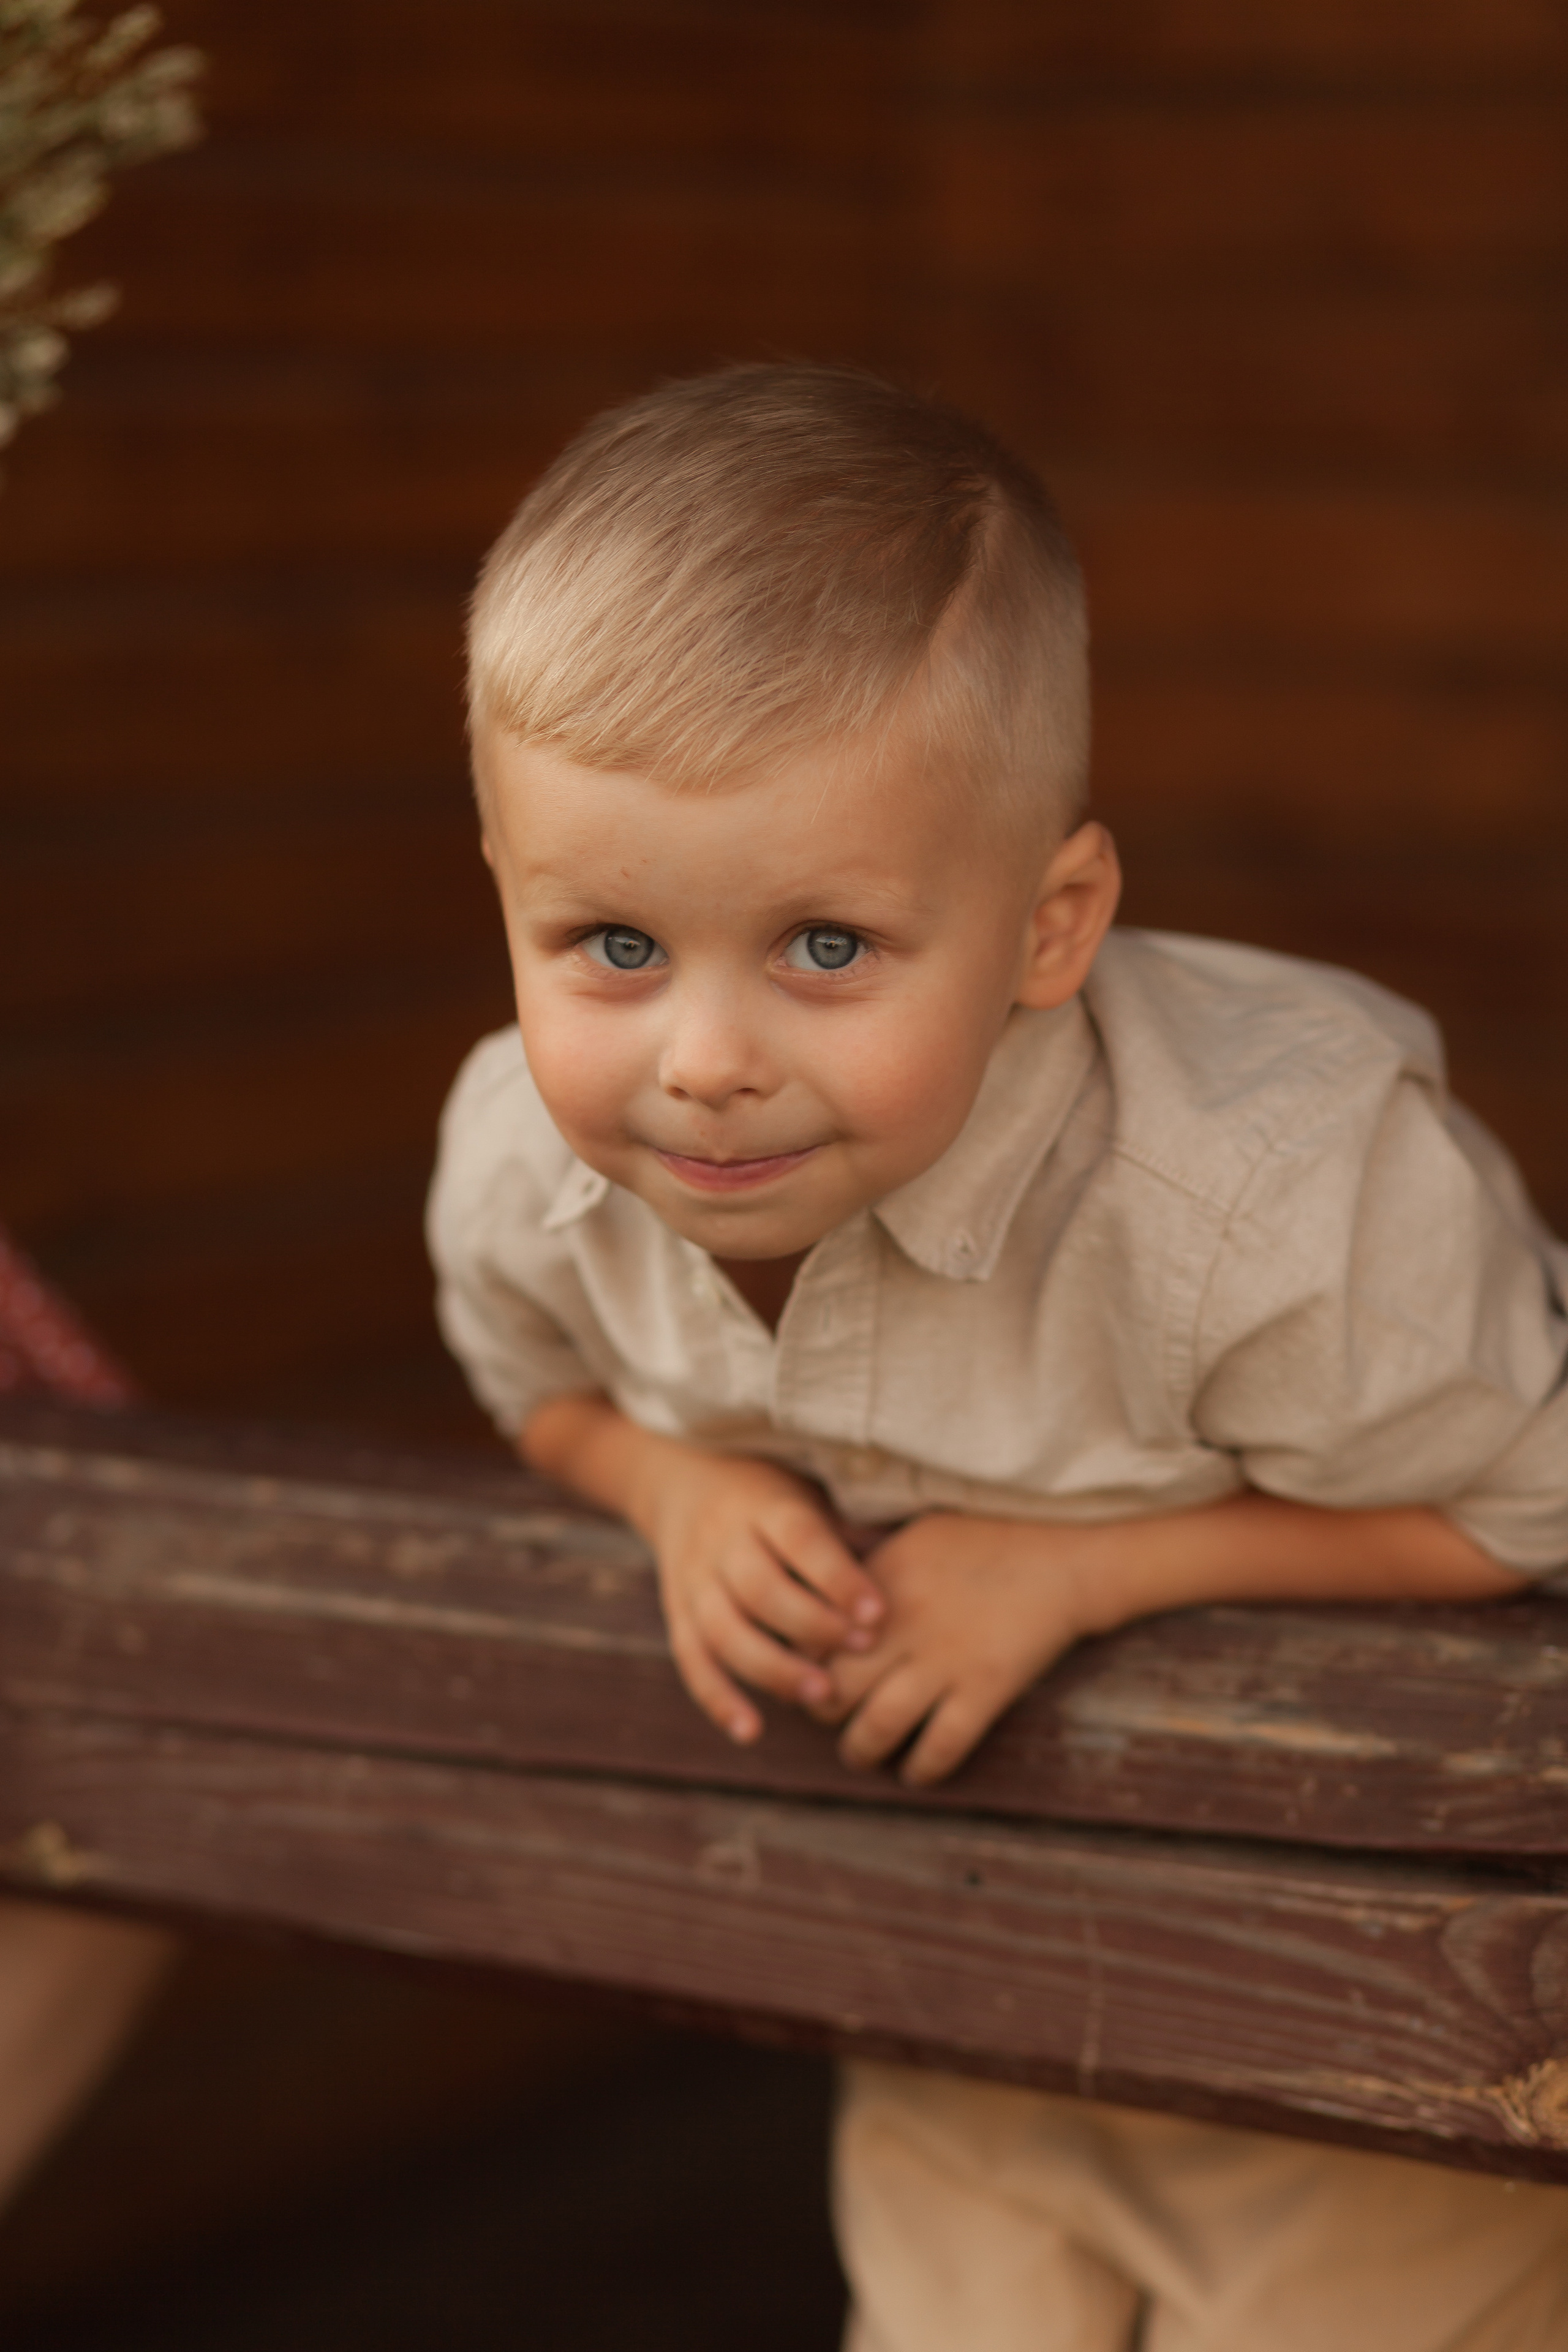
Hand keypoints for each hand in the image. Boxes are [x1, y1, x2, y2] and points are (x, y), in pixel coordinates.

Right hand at [634, 1446, 885, 1746]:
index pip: (800, 1539)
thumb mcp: (808, 1491)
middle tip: (862, 1652)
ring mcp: (694, 1578)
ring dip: (773, 1669)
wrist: (683, 1478)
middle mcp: (723, 1541)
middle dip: (813, 1625)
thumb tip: (915, 1565)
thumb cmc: (770, 1493)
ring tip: (823, 1697)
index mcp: (764, 1505)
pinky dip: (718, 1699)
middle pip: (761, 1589)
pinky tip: (750, 1732)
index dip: (837, 1577)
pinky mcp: (676, 1611)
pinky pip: (692, 1660)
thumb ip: (849, 1529)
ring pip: (724, 1631)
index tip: (878, 1612)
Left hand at [812, 1513, 1101, 1785]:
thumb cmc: (986, 1537)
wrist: (1061, 1553)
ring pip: (879, 1725)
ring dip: (860, 1751)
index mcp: (880, 1583)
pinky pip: (942, 1745)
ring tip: (859, 1754)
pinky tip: (915, 1772)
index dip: (801, 1661)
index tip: (807, 1672)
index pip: (814, 1636)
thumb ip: (870, 1567)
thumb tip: (826, 1591)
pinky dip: (922, 1768)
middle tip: (826, 1716)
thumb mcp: (914, 1535)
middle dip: (820, 1710)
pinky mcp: (987, 1687)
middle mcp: (904, 1624)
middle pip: (834, 1685)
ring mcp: (946, 1659)